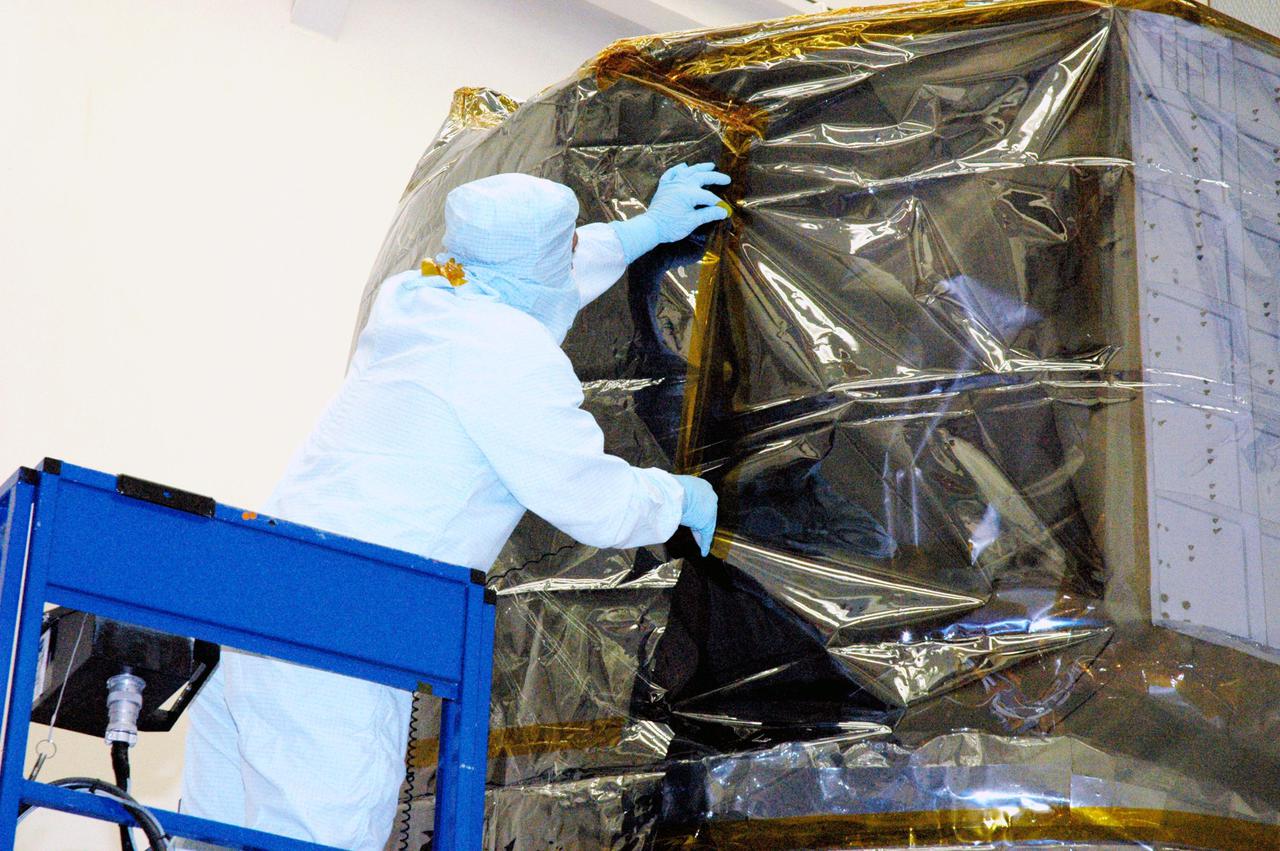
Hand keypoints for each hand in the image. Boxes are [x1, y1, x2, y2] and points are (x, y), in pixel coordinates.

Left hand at [609, 162, 731, 262]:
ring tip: (710, 165)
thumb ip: (709, 214)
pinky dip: (678, 169)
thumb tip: (724, 211)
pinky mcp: (664, 186)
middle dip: (715, 177)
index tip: (725, 210)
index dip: (717, 204)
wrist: (651, 227)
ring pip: (688, 171)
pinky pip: (671, 173)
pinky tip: (683, 166)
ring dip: (700, 167)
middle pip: (701, 177)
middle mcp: (681, 184)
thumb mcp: (692, 222)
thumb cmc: (671, 226)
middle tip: (726, 178)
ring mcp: (672, 183)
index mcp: (689, 193)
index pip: (708, 196)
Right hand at [674, 474, 717, 556]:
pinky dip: (704, 543)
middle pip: (705, 512)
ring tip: (697, 541)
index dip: (696, 509)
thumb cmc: (670, 488)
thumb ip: (679, 495)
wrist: (673, 493)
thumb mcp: (677, 488)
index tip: (692, 515)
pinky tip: (703, 551)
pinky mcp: (707, 522)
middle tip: (694, 529)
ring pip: (705, 524)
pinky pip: (706, 535)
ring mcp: (711, 509)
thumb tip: (667, 498)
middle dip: (699, 521)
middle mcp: (709, 496)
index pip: (701, 500)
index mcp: (702, 486)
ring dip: (699, 533)